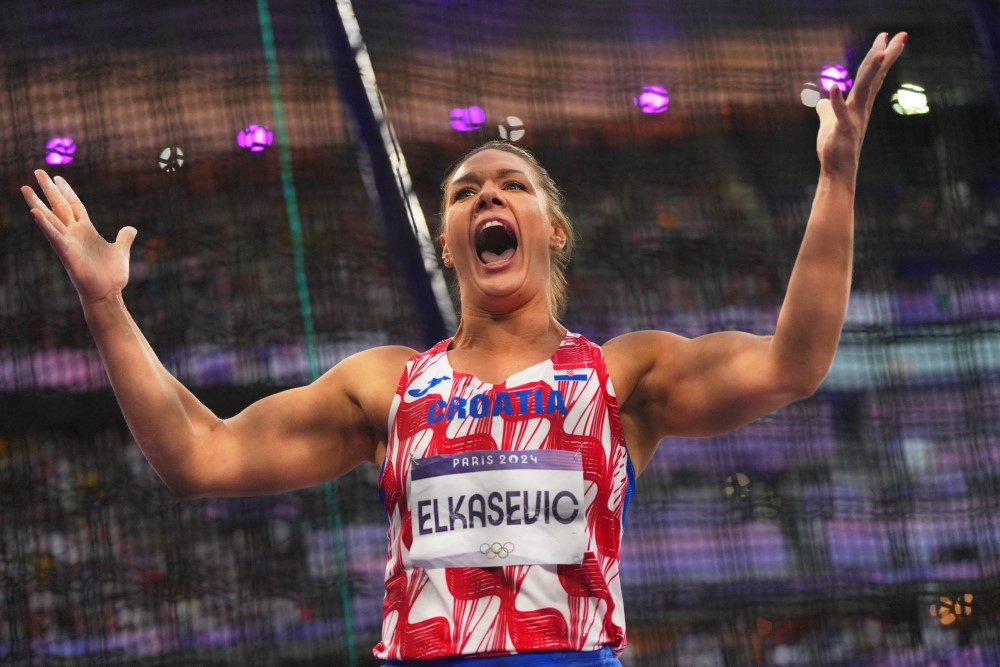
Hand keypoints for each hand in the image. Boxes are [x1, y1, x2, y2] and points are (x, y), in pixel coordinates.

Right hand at [21, 170, 136, 305]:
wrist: (107, 293)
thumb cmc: (111, 275)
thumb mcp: (121, 251)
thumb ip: (124, 238)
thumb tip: (131, 228)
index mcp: (86, 230)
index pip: (74, 205)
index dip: (67, 191)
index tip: (58, 177)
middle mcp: (74, 233)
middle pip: (59, 205)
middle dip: (49, 189)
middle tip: (38, 171)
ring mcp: (68, 242)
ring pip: (50, 218)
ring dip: (37, 203)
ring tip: (24, 188)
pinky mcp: (66, 252)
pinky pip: (53, 236)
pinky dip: (45, 224)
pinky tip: (34, 212)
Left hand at [815, 32, 906, 180]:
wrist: (837, 173)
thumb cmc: (835, 149)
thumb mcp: (829, 124)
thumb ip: (828, 110)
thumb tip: (821, 100)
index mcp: (859, 104)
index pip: (872, 75)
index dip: (879, 55)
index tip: (886, 36)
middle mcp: (861, 108)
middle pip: (875, 77)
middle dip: (886, 54)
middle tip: (902, 34)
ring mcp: (854, 119)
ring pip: (864, 90)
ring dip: (870, 71)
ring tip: (879, 52)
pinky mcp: (843, 132)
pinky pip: (841, 114)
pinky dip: (837, 101)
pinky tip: (834, 87)